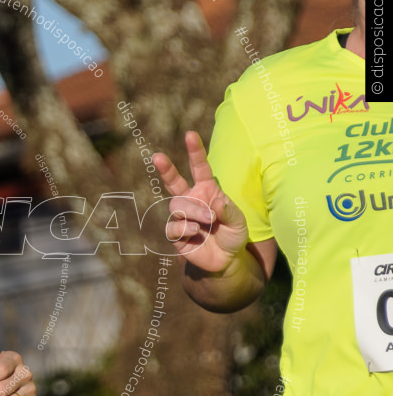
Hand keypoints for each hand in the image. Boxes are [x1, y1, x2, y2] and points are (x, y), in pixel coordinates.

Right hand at [152, 131, 248, 274]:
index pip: (198, 168)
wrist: (225, 261)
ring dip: (193, 211)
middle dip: (166, 168)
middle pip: (174, 181)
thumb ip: (229, 211)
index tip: (190, 135)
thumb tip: (216, 202)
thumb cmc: (232, 236)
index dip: (194, 151)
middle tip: (157, 156)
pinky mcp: (175, 234)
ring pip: (177, 205)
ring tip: (208, 220)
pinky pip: (173, 226)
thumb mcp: (239, 223)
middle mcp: (191, 200)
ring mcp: (181, 217)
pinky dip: (186, 227)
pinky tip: (197, 231)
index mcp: (206, 191)